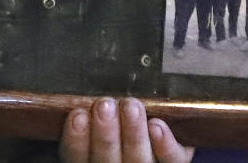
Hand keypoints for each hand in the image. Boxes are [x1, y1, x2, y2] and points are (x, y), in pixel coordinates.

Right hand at [60, 98, 193, 162]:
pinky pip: (170, 159)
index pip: (79, 157)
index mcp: (93, 159)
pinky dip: (164, 144)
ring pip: (138, 158)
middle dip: (105, 133)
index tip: (78, 114)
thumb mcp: (97, 123)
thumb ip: (92, 114)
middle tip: (105, 105)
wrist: (156, 141)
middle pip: (108, 160)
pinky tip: (157, 125)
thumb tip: (81, 91)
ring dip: (133, 132)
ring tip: (131, 105)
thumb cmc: (119, 125)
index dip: (76, 139)